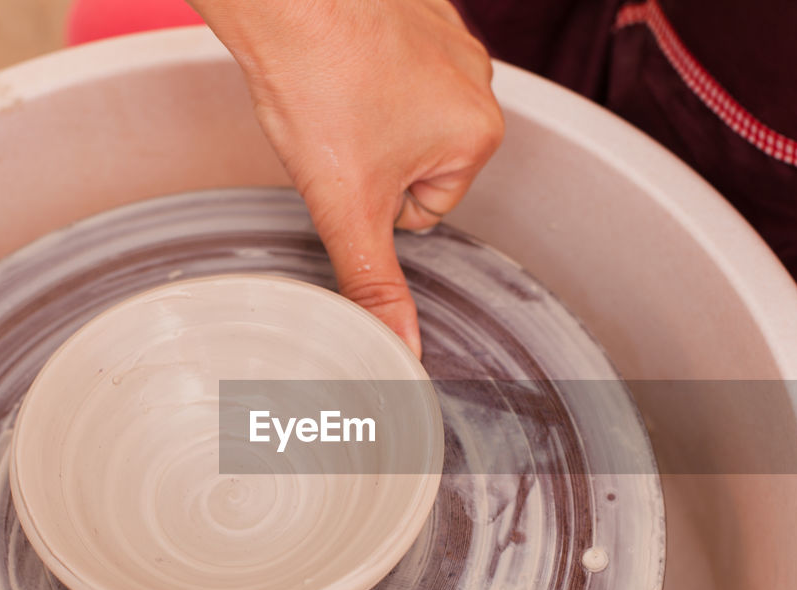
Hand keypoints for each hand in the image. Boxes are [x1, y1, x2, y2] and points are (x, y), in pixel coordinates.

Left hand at [194, 0, 504, 356]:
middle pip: (415, 160)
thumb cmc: (319, 81)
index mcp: (477, 135)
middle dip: (371, 155)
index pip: (425, 208)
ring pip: (398, 112)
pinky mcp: (416, 7)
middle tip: (334, 129)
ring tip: (332, 91)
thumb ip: (375, 281)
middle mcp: (477, 82)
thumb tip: (403, 348)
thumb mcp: (347, 206)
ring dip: (363, 111)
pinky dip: (358, 66)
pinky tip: (334, 60)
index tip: (348, 165)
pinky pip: (387, 63)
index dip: (374, 198)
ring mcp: (448, 37)